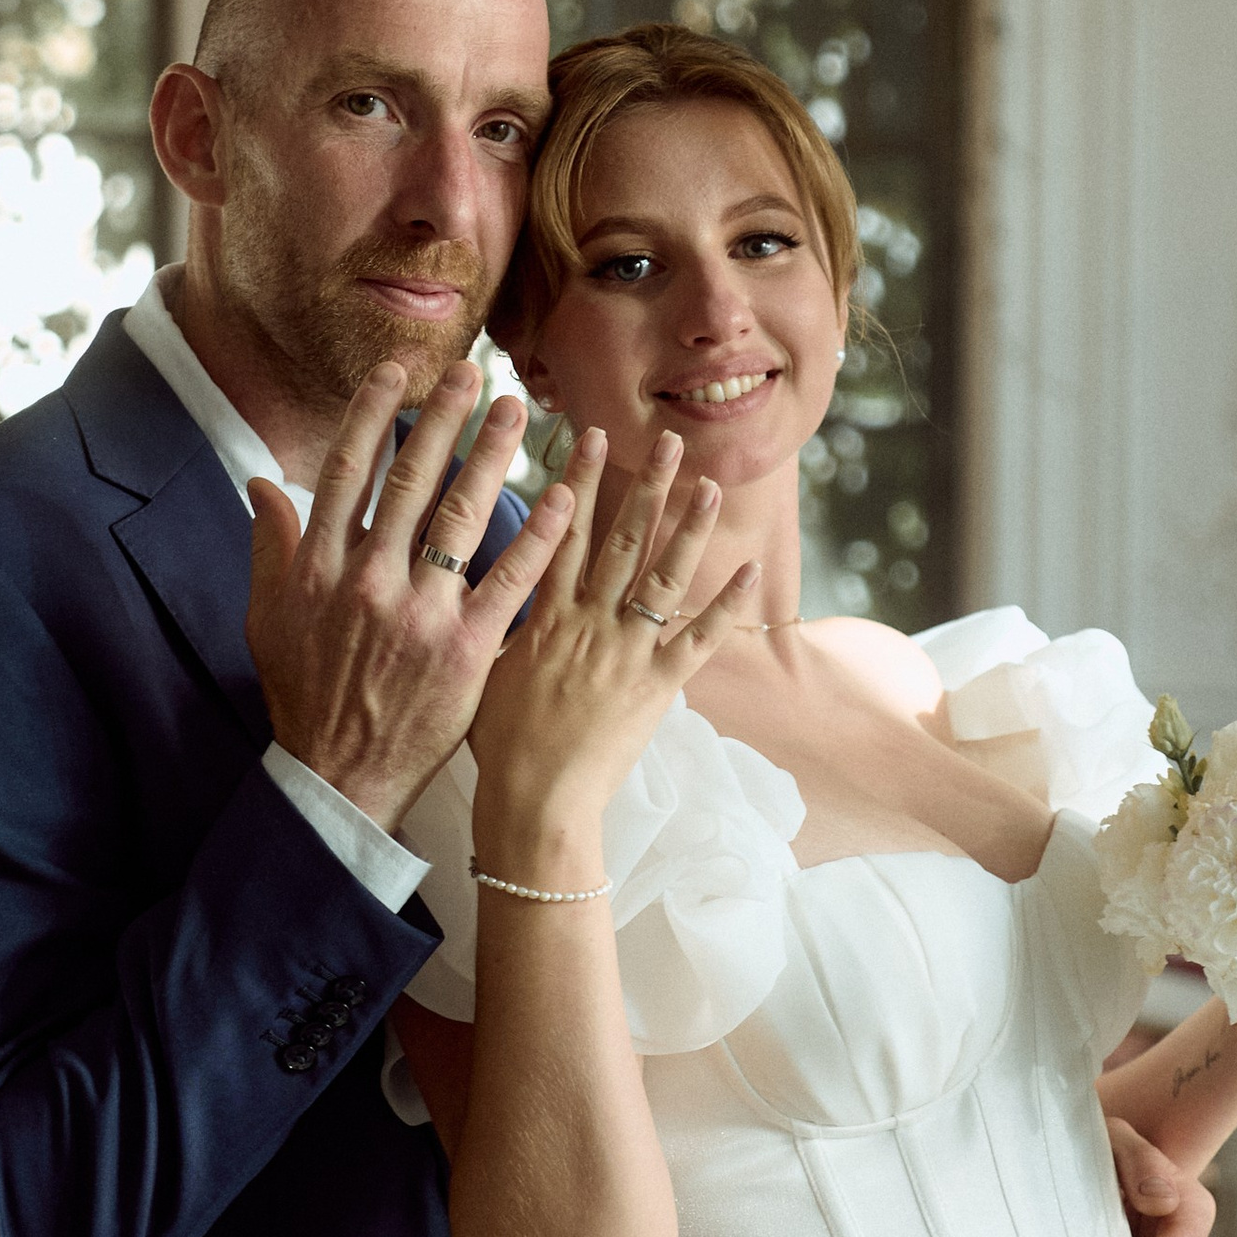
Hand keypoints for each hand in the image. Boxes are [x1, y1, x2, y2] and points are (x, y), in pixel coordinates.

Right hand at [246, 359, 574, 835]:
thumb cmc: (304, 694)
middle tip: (474, 373)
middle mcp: (369, 581)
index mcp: (320, 568)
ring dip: (493, 457)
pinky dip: (537, 537)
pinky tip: (564, 497)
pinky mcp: (466, 650)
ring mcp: (420, 615)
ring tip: (518, 412)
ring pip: (462, 517)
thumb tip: (262, 482)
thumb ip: (270, 546)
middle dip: (444, 420)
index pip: (348, 472)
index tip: (398, 372)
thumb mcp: (267, 618)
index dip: (373, 415)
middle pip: (411, 481)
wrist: (340, 777)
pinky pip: (509, 581)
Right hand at [467, 429, 760, 856]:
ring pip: (662, 576)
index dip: (579, 482)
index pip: (563, 533)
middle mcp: (589, 622)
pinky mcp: (656, 687)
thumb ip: (505, 625)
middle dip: (644, 485)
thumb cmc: (499, 743)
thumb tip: (503, 591)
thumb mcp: (486, 670)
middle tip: (666, 440)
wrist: (533, 798)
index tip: (590, 438)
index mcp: (546, 615)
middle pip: (622, 540)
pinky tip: (750, 568)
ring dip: (689, 527)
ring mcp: (626, 652)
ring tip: (710, 484)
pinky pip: (698, 638)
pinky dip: (726, 604)